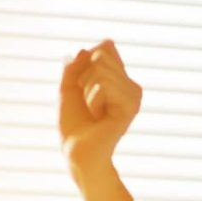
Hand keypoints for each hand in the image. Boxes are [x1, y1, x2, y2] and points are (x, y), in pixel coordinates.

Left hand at [59, 38, 141, 174]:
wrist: (77, 152)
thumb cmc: (74, 124)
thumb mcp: (68, 87)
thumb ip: (74, 66)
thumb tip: (85, 50)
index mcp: (120, 79)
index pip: (104, 48)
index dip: (84, 66)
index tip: (84, 90)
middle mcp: (130, 85)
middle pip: (101, 55)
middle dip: (84, 78)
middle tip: (88, 103)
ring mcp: (134, 95)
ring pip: (101, 69)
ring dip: (88, 91)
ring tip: (94, 112)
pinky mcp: (131, 106)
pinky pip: (104, 85)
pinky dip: (93, 100)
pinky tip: (99, 118)